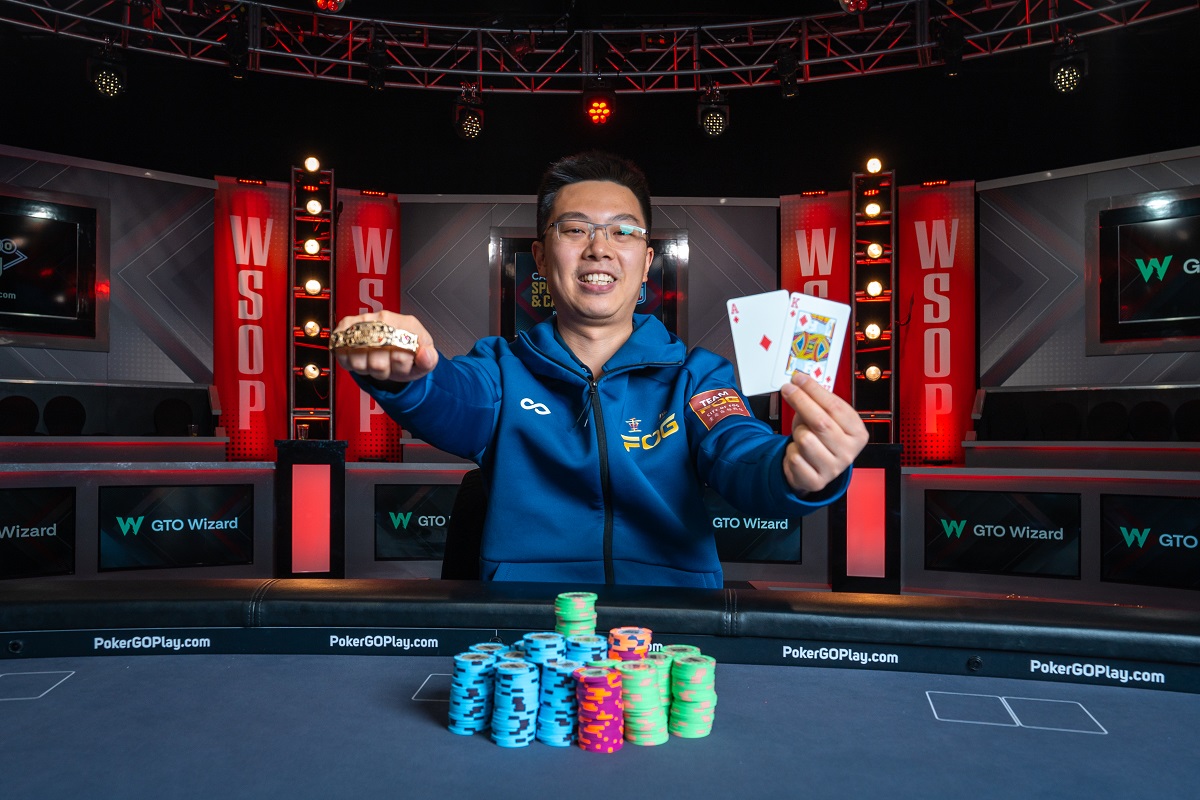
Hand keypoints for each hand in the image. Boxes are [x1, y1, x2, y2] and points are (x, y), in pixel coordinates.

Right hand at [331, 311, 438, 382]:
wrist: (393, 342)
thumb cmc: (409, 351)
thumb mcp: (426, 359)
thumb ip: (430, 360)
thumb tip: (426, 354)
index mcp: (407, 324)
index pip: (400, 356)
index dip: (400, 368)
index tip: (403, 364)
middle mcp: (384, 318)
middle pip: (377, 362)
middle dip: (383, 371)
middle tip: (388, 365)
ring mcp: (365, 321)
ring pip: (358, 361)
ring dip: (366, 368)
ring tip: (375, 361)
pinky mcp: (346, 326)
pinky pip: (341, 352)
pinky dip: (350, 363)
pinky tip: (361, 357)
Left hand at [779, 372, 868, 493]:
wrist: (816, 468)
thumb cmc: (821, 438)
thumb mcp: (825, 417)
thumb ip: (817, 401)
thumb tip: (800, 382)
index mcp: (857, 433)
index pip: (835, 406)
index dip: (814, 390)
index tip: (798, 378)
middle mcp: (849, 451)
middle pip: (821, 422)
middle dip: (801, 401)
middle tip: (788, 389)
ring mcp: (834, 468)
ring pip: (805, 439)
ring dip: (797, 433)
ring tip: (802, 435)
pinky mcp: (816, 481)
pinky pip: (795, 458)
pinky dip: (791, 451)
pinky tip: (799, 452)